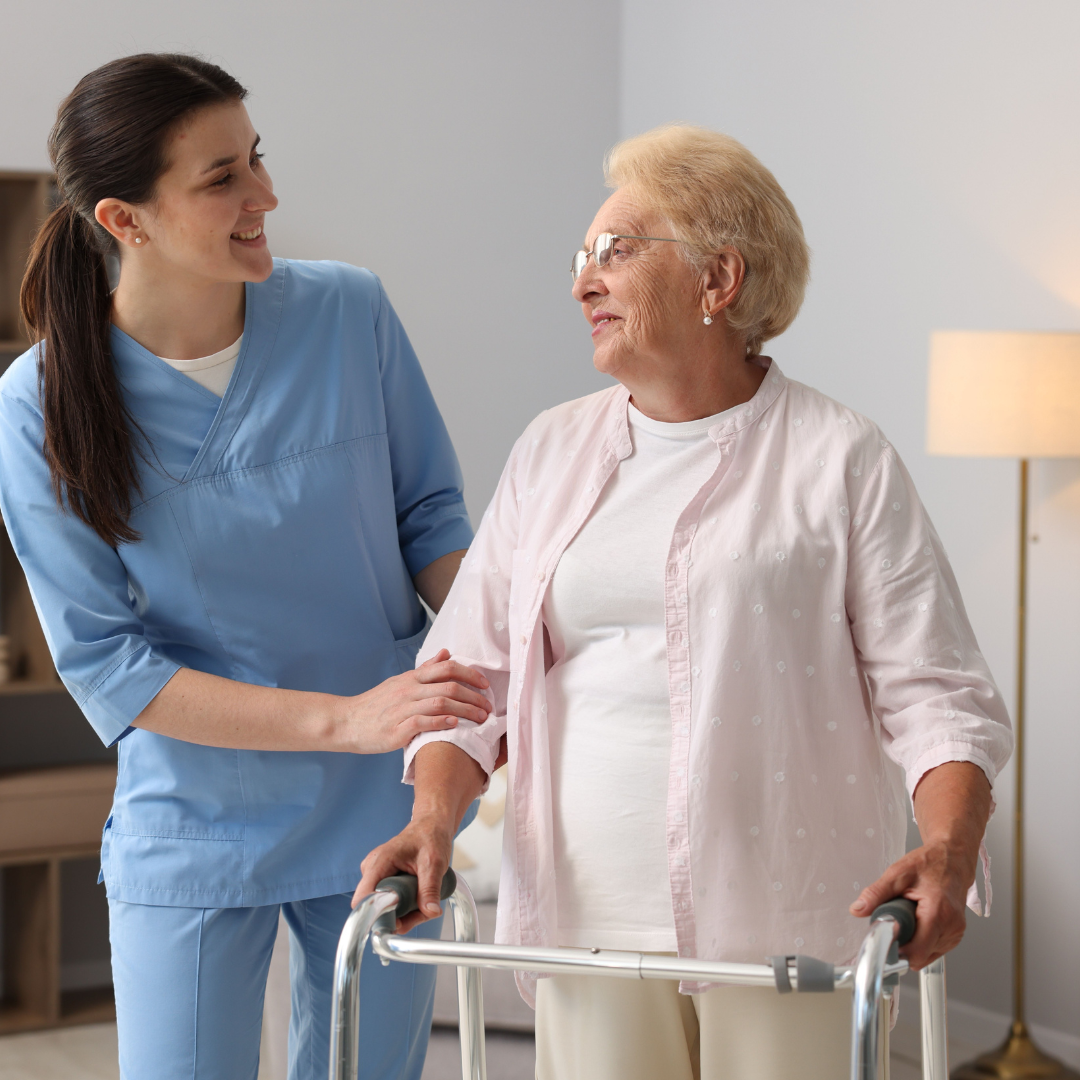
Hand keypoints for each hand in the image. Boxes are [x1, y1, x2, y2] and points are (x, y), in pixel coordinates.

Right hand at [340, 649, 490, 753]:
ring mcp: (402, 708)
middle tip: (488, 707)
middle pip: (449, 685)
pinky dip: (441, 722)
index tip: (486, 685)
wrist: (345, 721)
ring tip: (480, 719)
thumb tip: (446, 652)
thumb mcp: (400, 682)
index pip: (447, 667)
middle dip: (474, 696)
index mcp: (411, 678)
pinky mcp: (396, 729)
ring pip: (440, 703)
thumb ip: (424, 670)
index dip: (470, 674)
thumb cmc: (375, 704)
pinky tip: (455, 725)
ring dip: (465, 711)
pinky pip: (422, 722)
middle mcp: (409, 690)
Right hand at [353, 815, 454, 931]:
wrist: (431, 826)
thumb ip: (430, 889)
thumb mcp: (434, 863)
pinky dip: (406, 907)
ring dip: (406, 913)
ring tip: (425, 902)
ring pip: (385, 908)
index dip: (376, 916)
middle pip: (376, 908)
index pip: (363, 899)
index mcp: (379, 862)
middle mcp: (373, 870)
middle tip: (424, 911)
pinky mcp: (383, 881)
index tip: (398, 924)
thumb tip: (430, 912)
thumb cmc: (430, 837)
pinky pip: (390, 902)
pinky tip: (420, 899)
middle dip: (401, 916)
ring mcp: (376, 876)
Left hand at [849, 839, 972, 968]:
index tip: (882, 943)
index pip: (918, 951)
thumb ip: (876, 893)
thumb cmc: (930, 864)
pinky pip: (934, 950)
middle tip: (894, 923)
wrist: (952, 860)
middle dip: (902, 945)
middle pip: (920, 955)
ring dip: (912, 943)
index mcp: (939, 912)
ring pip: (926, 955)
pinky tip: (918, 922)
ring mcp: (955, 934)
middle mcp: (952, 927)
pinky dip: (922, 941)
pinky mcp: (955, 936)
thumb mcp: (897, 873)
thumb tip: (858, 909)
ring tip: (909, 918)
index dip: (897, 951)